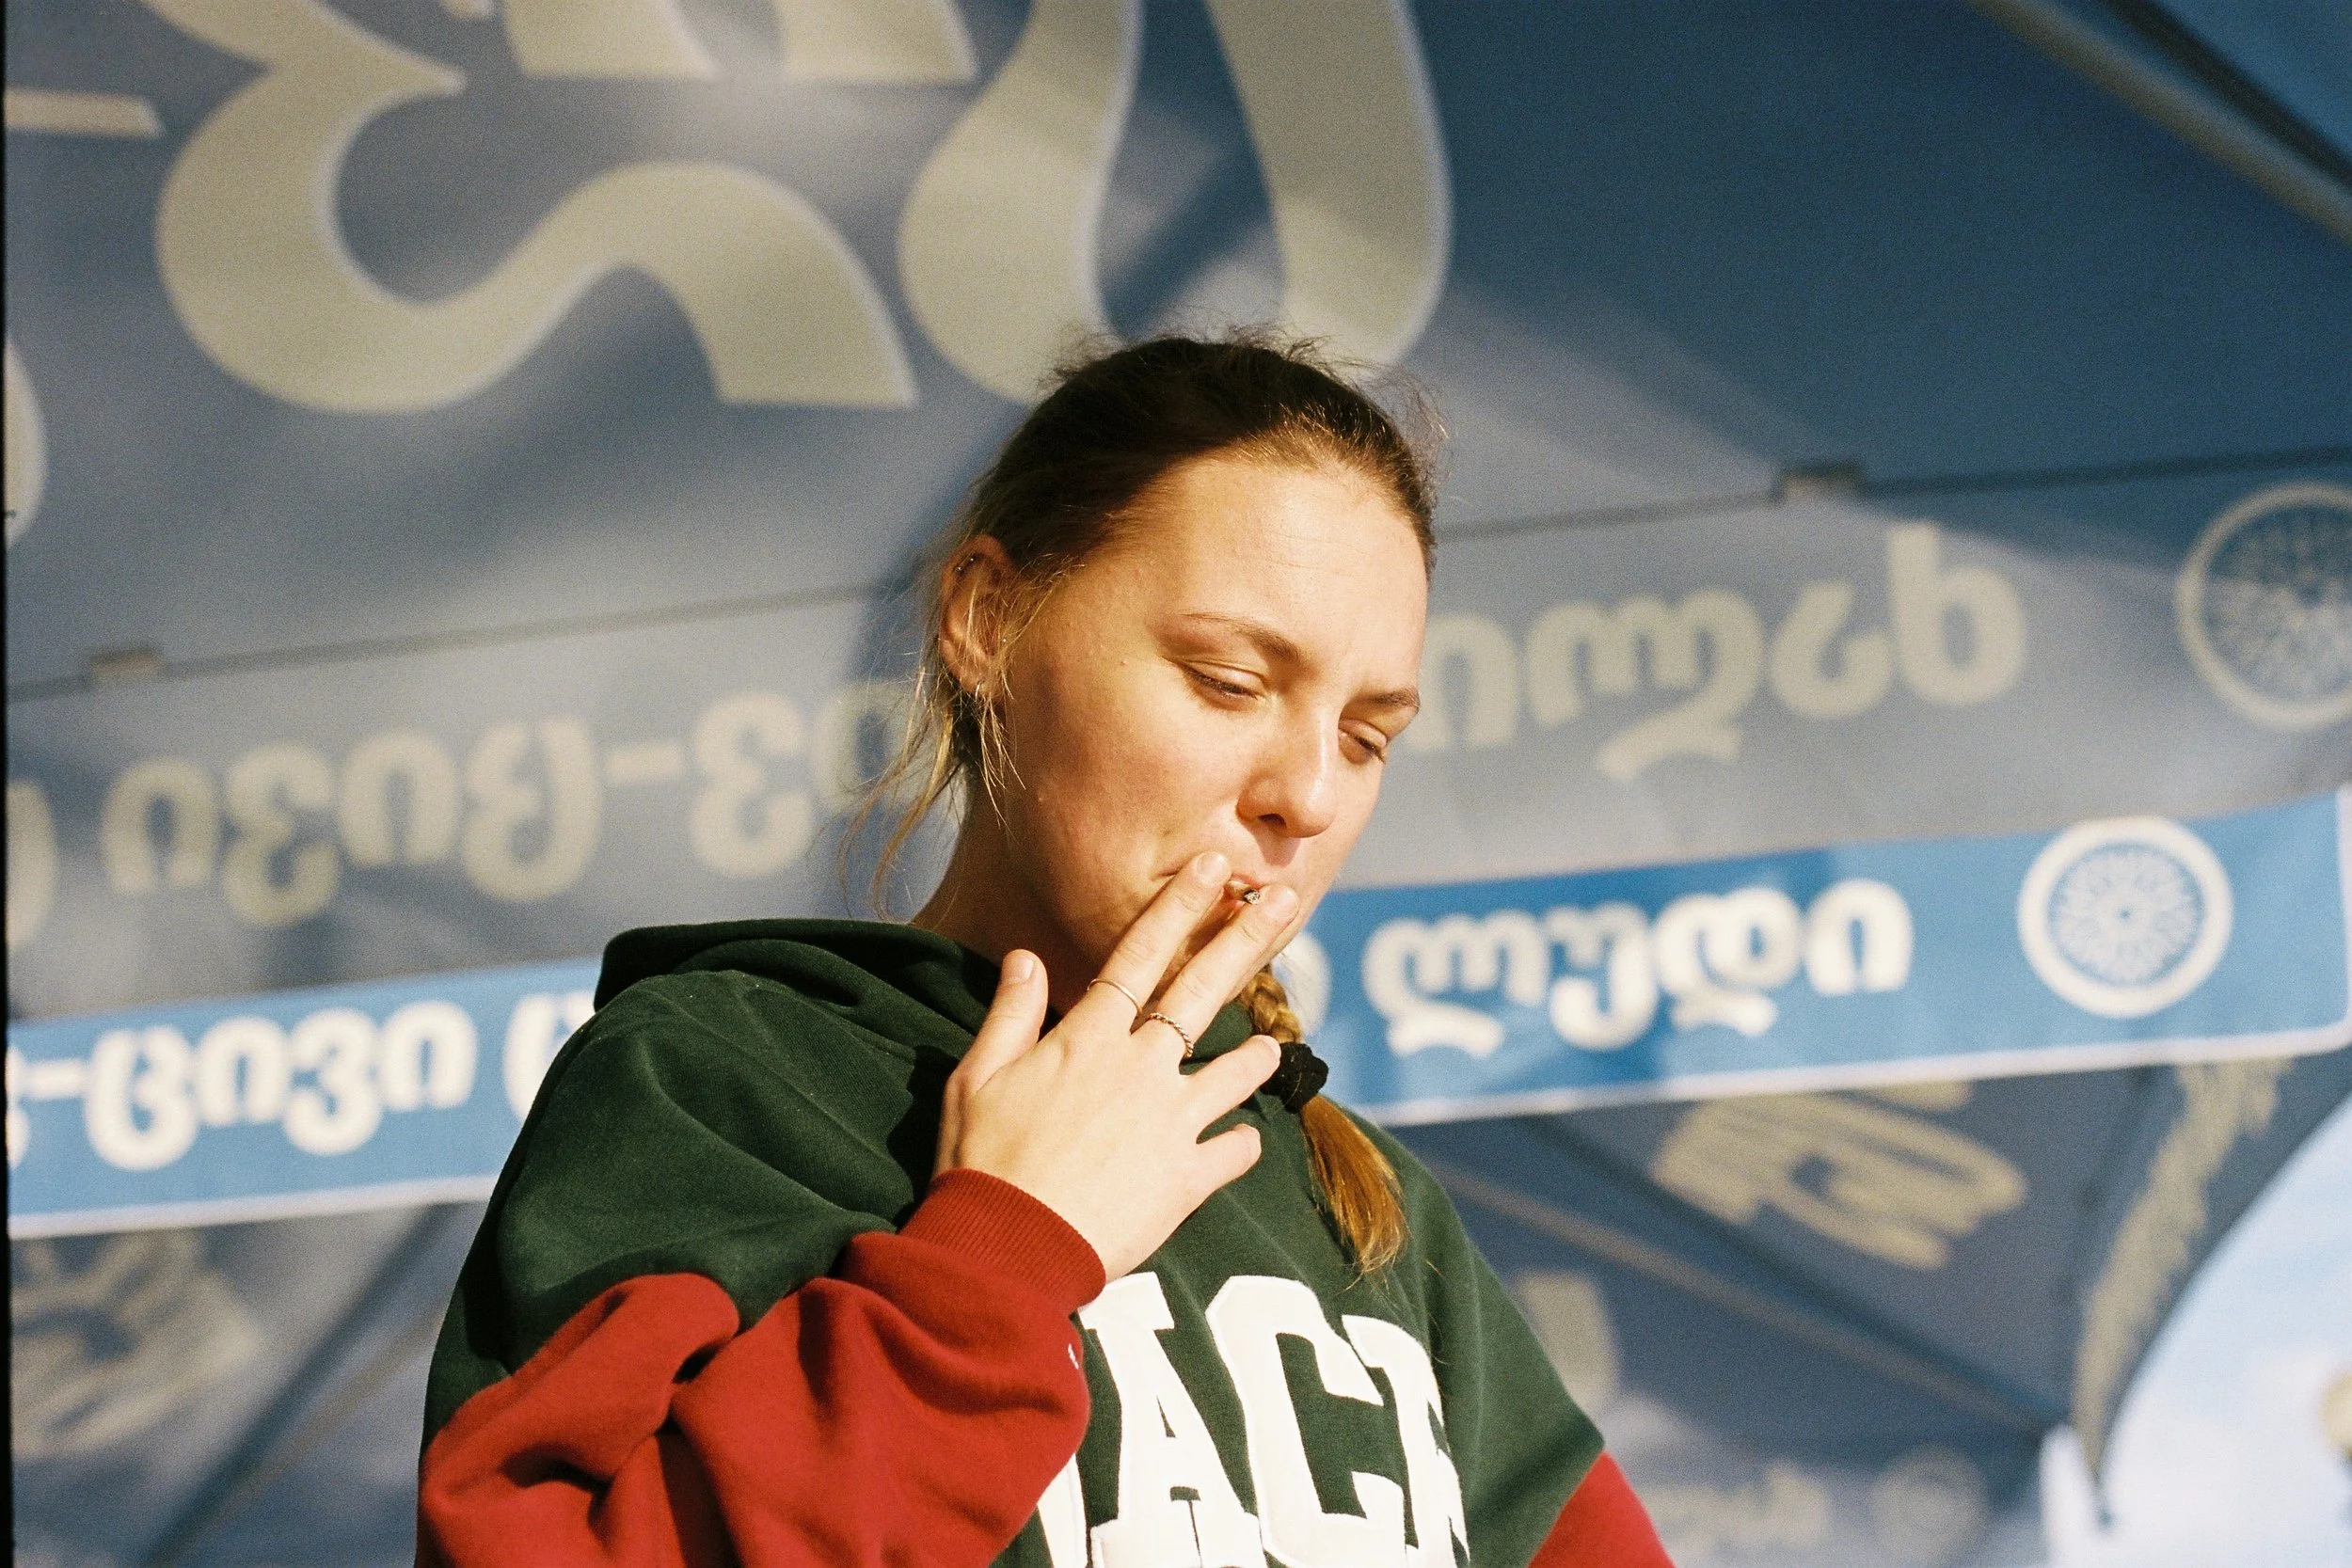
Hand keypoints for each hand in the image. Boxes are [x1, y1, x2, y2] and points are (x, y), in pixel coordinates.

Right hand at [932, 851, 1297, 1279]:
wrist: (1009, 1250)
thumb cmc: (982, 1162)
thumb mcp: (976, 1079)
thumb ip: (1009, 1014)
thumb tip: (1025, 957)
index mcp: (1088, 1039)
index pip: (1140, 954)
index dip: (1178, 905)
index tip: (1213, 866)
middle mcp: (1139, 1068)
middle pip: (1203, 990)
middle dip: (1246, 939)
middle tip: (1286, 901)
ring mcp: (1171, 1121)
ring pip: (1235, 1071)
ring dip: (1257, 1055)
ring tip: (1272, 1045)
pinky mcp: (1187, 1177)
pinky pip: (1233, 1151)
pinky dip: (1239, 1145)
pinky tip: (1242, 1142)